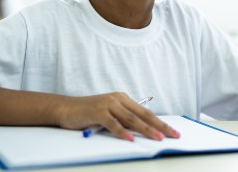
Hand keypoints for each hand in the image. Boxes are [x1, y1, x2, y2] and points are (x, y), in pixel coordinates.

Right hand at [54, 92, 179, 140]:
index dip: (160, 122)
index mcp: (123, 99)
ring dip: (146, 129)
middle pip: (143, 114)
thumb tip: (142, 131)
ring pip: (131, 119)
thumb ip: (124, 120)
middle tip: (172, 135)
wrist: (66, 108)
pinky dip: (122, 132)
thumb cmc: (88, 113)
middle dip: (159, 126)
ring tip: (157, 138)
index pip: (146, 112)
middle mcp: (118, 99)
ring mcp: (108, 104)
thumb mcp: (110, 115)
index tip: (172, 131)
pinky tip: (130, 138)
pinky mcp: (97, 112)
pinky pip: (112, 123)